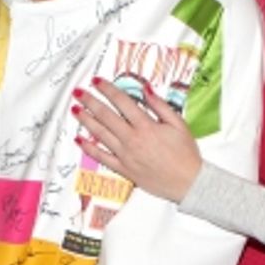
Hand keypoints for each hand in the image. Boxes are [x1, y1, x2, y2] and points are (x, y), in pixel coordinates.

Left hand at [72, 77, 201, 202]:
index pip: (122, 102)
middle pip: (106, 116)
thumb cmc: (186, 155)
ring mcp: (126, 156)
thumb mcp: (179, 124)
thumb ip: (160, 105)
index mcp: (146, 127)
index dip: (107, 89)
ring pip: (100, 134)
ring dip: (86, 120)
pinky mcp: (124, 169)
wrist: (189, 183)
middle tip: (79, 92)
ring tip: (76, 110)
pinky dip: (89, 148)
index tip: (97, 81)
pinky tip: (79, 140)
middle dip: (90, 101)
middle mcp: (133, 140)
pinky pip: (102, 157)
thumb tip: (146, 89)